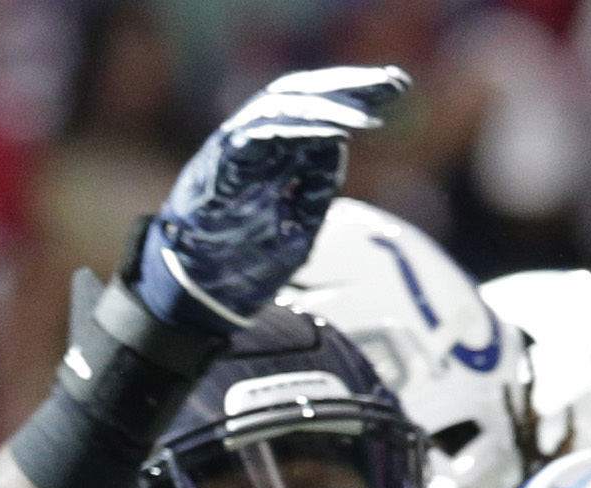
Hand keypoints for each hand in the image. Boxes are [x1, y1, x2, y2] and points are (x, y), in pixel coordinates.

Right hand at [134, 65, 413, 335]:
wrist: (196, 298)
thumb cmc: (243, 267)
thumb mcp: (297, 223)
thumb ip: (315, 184)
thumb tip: (337, 143)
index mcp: (271, 155)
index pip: (314, 109)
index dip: (353, 96)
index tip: (393, 92)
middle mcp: (252, 143)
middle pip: (303, 96)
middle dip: (349, 88)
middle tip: (392, 85)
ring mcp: (233, 150)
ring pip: (281, 105)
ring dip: (328, 105)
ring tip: (367, 113)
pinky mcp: (218, 163)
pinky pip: (259, 132)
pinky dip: (297, 128)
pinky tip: (333, 131)